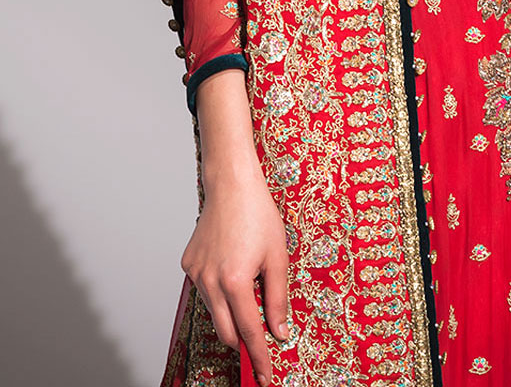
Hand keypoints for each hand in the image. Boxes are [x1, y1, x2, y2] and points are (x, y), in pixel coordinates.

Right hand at [180, 164, 288, 386]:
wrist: (232, 185)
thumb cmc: (258, 215)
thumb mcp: (278, 257)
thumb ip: (277, 298)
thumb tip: (279, 331)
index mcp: (236, 281)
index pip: (249, 332)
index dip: (258, 356)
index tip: (263, 376)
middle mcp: (210, 282)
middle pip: (227, 332)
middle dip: (243, 341)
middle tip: (260, 343)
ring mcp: (196, 274)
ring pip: (214, 313)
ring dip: (231, 314)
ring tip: (249, 288)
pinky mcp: (188, 265)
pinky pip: (205, 291)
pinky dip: (219, 293)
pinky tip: (232, 270)